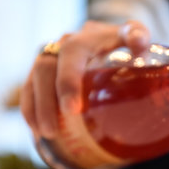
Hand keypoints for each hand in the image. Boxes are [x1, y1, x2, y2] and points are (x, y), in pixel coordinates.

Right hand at [20, 20, 149, 138]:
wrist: (116, 37)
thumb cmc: (129, 41)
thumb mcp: (137, 34)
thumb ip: (139, 36)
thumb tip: (138, 43)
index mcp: (87, 37)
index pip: (71, 54)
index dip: (68, 81)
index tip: (72, 109)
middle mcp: (64, 43)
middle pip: (45, 68)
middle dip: (47, 101)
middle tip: (54, 130)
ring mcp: (52, 56)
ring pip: (34, 79)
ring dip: (37, 109)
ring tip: (46, 134)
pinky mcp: (44, 70)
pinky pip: (30, 88)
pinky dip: (31, 109)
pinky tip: (37, 130)